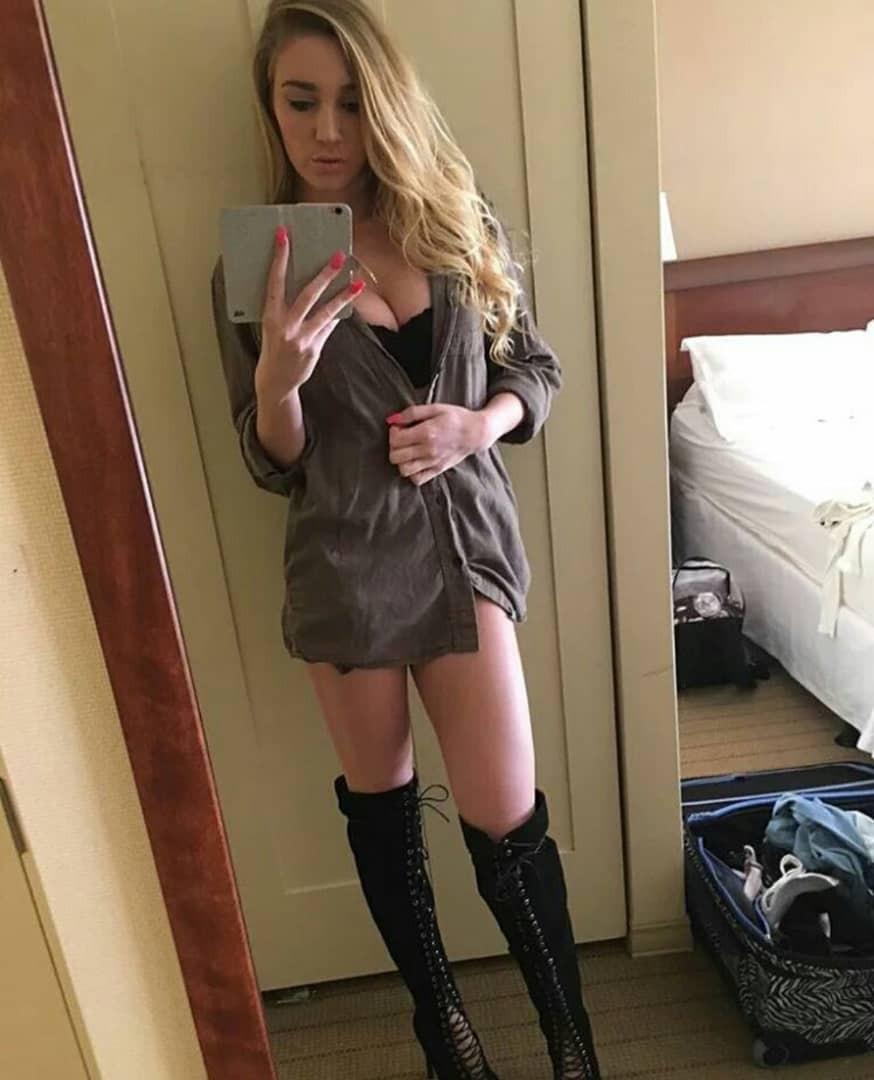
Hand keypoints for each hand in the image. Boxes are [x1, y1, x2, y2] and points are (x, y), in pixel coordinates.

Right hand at [255, 226, 364, 401]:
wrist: (276, 381)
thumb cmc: (273, 347)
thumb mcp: (272, 325)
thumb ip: (285, 307)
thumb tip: (305, 282)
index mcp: (270, 316)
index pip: (275, 281)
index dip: (280, 258)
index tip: (284, 235)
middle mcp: (286, 326)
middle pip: (307, 295)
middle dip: (324, 274)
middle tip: (338, 256)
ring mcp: (302, 338)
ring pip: (326, 312)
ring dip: (343, 296)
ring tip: (358, 284)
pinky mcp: (315, 348)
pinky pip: (329, 326)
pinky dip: (338, 314)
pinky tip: (348, 301)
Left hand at [387, 404, 491, 485]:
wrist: (476, 433)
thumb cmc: (456, 418)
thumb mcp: (435, 408)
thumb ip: (412, 413)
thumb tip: (392, 419)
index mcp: (426, 432)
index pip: (395, 440)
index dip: (393, 432)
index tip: (400, 427)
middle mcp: (428, 450)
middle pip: (395, 456)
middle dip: (394, 446)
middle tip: (402, 439)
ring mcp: (433, 462)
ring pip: (404, 470)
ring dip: (401, 461)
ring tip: (407, 451)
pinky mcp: (437, 470)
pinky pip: (417, 479)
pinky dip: (412, 473)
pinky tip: (415, 462)